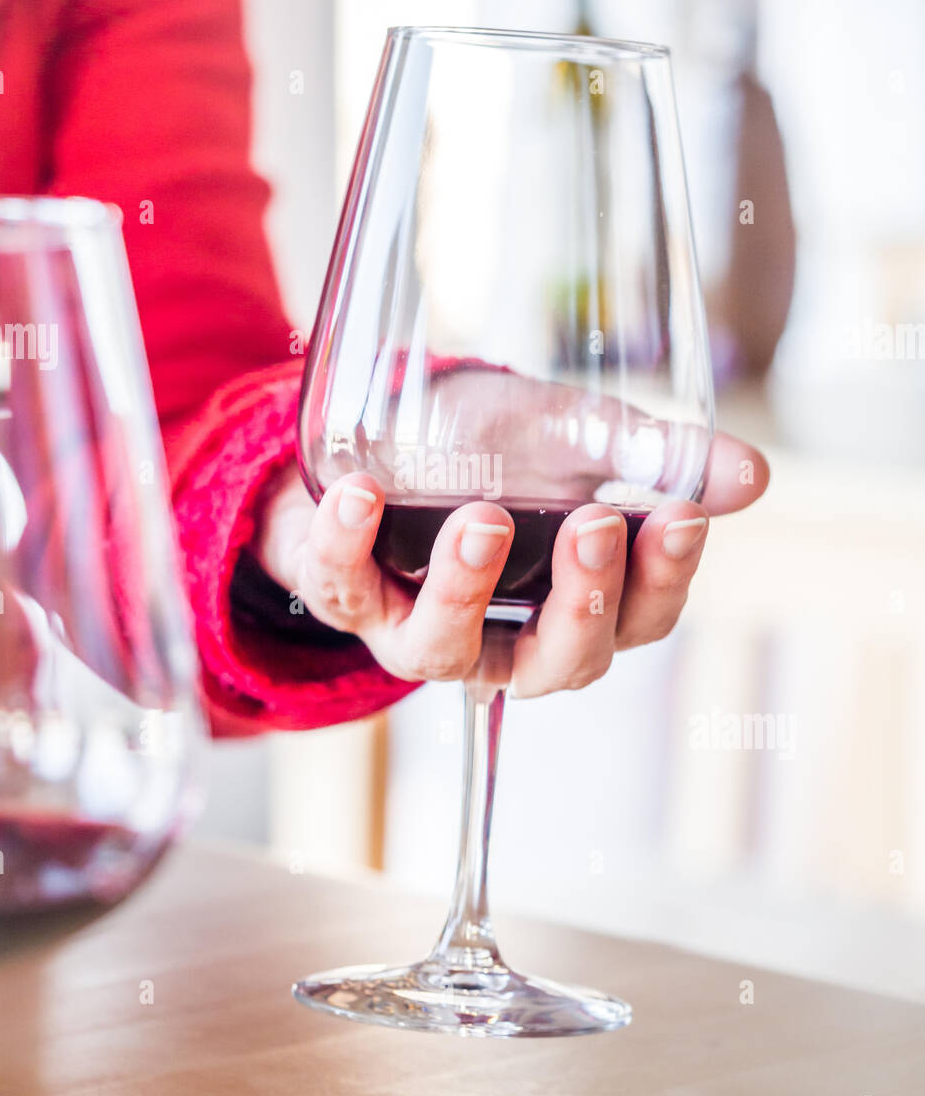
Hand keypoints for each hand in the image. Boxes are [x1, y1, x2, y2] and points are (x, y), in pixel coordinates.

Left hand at [254, 431, 767, 697]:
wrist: (390, 436)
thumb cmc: (498, 452)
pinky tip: (360, 494)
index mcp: (577, 608)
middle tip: (595, 525)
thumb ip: (652, 456)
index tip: (681, 513)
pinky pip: (341, 591)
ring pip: (444, 649)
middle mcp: (504, 641)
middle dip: (582, 598)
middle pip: (559, 659)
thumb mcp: (578, 438)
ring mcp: (422, 630)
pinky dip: (347, 546)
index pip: (641, 619)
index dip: (664, 577)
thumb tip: (753, 475)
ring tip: (485, 518)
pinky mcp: (348, 600)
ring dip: (466, 587)